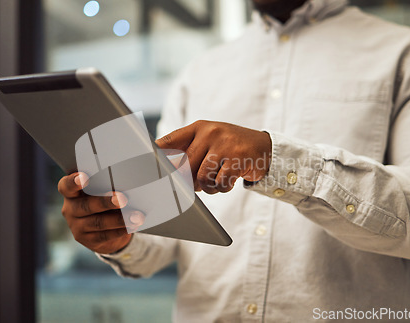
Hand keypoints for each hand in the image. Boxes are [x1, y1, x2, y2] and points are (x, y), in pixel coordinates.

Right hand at [58, 172, 144, 253]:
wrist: (104, 228)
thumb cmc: (103, 200)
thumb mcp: (101, 191)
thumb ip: (106, 187)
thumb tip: (126, 187)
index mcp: (71, 193)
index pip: (66, 186)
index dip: (73, 182)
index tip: (83, 177)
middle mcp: (70, 209)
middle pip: (86, 206)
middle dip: (106, 202)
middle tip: (123, 199)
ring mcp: (77, 226)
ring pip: (98, 222)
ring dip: (119, 219)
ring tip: (136, 216)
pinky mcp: (87, 240)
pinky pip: (105, 236)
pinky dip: (121, 230)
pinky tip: (133, 226)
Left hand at [155, 120, 271, 193]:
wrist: (265, 147)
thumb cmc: (230, 147)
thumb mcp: (210, 140)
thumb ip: (190, 150)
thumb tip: (166, 172)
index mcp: (199, 127)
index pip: (170, 140)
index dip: (155, 154)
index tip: (144, 165)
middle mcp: (210, 132)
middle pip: (185, 166)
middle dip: (189, 181)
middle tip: (198, 183)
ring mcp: (225, 145)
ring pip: (201, 177)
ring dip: (207, 186)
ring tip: (216, 181)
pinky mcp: (238, 159)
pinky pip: (219, 183)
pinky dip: (222, 188)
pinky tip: (228, 180)